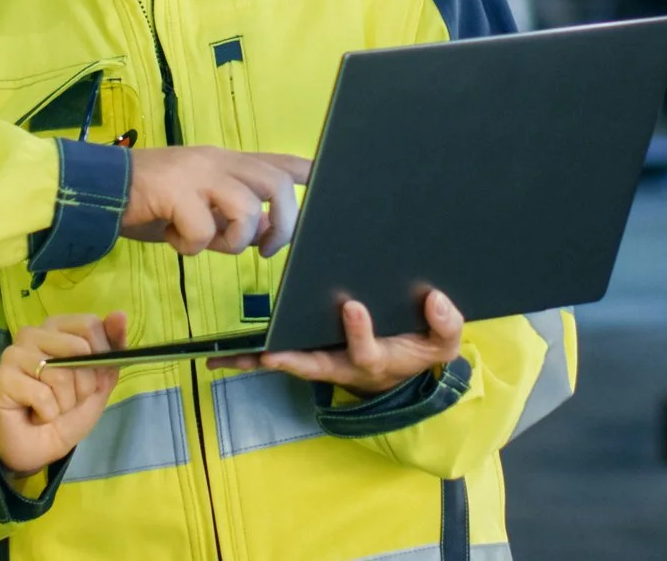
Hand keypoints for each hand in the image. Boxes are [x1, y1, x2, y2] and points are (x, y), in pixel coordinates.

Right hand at [0, 311, 126, 477]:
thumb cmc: (67, 412)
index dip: (101, 354)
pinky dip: (48, 413)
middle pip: (78, 347)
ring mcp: (13, 354)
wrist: (39, 449)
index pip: (89, 324)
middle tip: (70, 399)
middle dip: (85, 383)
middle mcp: (32, 334)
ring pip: (60, 374)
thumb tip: (119, 315)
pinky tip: (36, 415)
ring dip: (65, 402)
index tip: (96, 378)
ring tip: (52, 409)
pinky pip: (42, 395)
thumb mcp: (99, 384)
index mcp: (56, 328)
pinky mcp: (2, 378)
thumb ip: (111, 350)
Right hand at [122, 147, 309, 256]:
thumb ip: (229, 215)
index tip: (326, 182)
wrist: (96, 190)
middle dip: (283, 223)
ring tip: (208, 245)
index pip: (276, 160)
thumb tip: (266, 229)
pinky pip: (203, 229)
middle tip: (265, 250)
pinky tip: (172, 240)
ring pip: (247, 207)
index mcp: (224, 162)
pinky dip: (191, 246)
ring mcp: (197, 174)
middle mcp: (216, 161)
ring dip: (234, 240)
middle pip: (276, 182)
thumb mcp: (196, 207)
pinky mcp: (175, 191)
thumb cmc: (148, 202)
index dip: (306, 171)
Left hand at [216, 290, 464, 397]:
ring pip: (288, 363)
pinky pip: (279, 357)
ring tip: (225, 358)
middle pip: (313, 365)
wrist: (404, 367)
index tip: (352, 306)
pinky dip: (251, 358)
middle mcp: (344, 365)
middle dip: (290, 360)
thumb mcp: (442, 343)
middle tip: (266, 354)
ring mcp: (323, 362)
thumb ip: (446, 324)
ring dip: (258, 361)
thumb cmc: (418, 350)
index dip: (359, 331)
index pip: (366, 349)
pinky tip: (221, 356)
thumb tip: (436, 299)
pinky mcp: (309, 356)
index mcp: (377, 360)